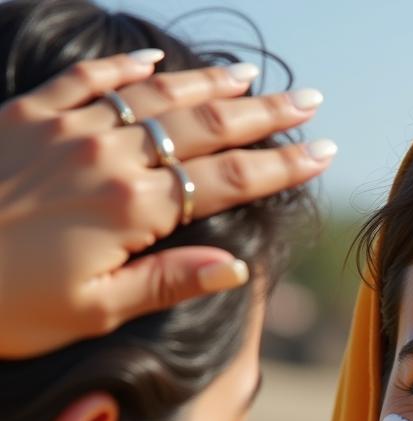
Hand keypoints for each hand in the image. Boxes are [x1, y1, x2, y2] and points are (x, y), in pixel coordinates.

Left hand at [0, 51, 333, 356]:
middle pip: (202, 128)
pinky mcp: (26, 116)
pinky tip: (153, 58)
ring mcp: (66, 130)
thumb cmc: (11, 306)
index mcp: (133, 209)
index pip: (226, 181)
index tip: (321, 154)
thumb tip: (237, 265)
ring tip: (251, 77)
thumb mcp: (98, 309)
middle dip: (262, 115)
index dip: (279, 168)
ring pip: (153, 97)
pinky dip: (124, 68)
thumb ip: (169, 281)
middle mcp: (108, 158)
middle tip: (308, 102)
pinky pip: (86, 82)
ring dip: (207, 85)